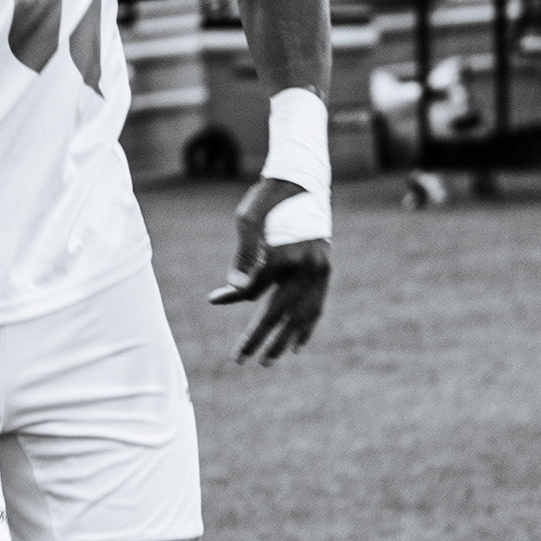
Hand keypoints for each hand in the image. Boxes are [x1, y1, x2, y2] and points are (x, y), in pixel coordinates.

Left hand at [207, 176, 331, 364]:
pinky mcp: (326, 270)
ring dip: (284, 340)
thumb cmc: (268, 198)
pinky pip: (317, 306)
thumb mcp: (246, 221)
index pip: (253, 288)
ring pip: (301, 315)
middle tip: (242, 360)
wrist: (304, 180)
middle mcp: (305, 267)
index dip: (233, 295)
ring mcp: (320, 270)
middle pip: (279, 312)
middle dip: (260, 338)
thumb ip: (241, 258)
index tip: (215, 299)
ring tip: (269, 360)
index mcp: (283, 254)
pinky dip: (306, 326)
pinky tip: (296, 344)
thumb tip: (232, 292)